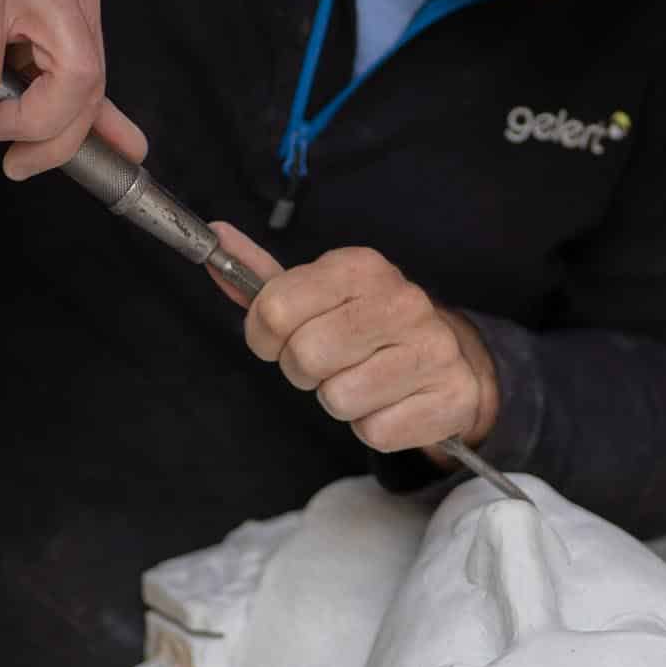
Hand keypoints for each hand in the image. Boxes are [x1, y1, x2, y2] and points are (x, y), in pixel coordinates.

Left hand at [209, 224, 499, 457]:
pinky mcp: (450, 396)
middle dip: (304, 371)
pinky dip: (374, 426)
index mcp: (360, 266)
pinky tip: (390, 401)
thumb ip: (262, 276)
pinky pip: (375, 432)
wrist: (448, 358)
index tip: (281, 338)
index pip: (275, 308)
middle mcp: (402, 300)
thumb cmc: (365, 326)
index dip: (265, 335)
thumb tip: (215, 234)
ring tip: (362, 380)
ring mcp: (432, 348)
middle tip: (327, 363)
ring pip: (339, 399)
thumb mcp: (317, 293)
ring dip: (340, 401)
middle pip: (304, 357)